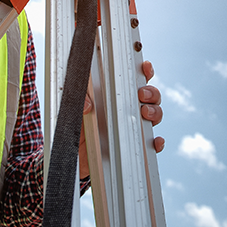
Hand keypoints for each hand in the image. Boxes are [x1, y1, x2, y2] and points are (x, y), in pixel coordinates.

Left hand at [78, 60, 166, 178]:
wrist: (70, 158)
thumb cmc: (74, 129)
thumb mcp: (72, 110)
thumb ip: (79, 101)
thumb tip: (89, 104)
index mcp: (112, 95)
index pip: (133, 79)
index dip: (143, 71)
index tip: (145, 67)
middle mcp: (124, 109)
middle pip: (150, 96)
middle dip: (151, 92)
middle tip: (142, 94)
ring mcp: (130, 128)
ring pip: (154, 116)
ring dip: (155, 112)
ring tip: (145, 113)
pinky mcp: (132, 148)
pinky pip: (150, 145)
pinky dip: (156, 142)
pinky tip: (154, 141)